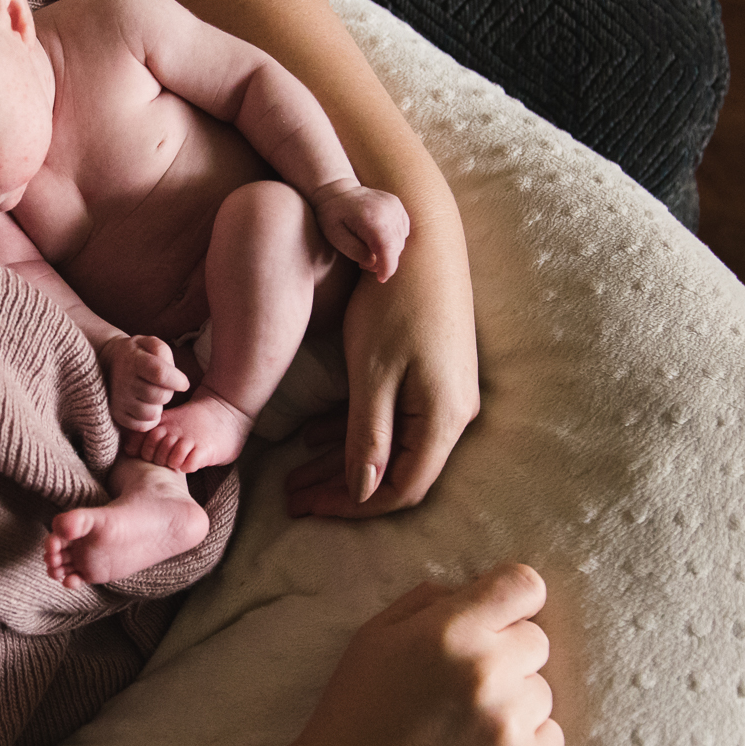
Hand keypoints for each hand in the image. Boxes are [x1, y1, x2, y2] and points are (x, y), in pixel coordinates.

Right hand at [98, 334, 189, 431]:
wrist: (108, 363)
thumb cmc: (136, 354)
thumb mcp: (149, 343)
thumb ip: (163, 352)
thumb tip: (176, 376)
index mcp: (134, 361)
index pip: (160, 374)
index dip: (178, 380)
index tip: (183, 382)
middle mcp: (124, 382)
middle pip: (160, 396)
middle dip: (168, 392)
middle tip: (163, 386)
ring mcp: (119, 401)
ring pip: (153, 414)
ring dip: (159, 406)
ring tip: (153, 396)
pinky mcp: (118, 415)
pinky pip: (143, 426)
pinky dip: (150, 419)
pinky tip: (147, 406)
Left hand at [284, 207, 479, 514]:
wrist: (423, 239)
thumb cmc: (394, 304)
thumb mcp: (372, 375)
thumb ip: (368, 438)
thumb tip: (363, 493)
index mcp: (443, 419)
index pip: (400, 489)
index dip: (353, 506)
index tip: (308, 507)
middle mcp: (453, 413)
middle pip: (395, 472)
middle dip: (341, 489)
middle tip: (291, 495)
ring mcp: (444, 392)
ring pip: (391, 446)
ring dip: (342, 461)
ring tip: (293, 473)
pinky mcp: (431, 374)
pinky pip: (394, 418)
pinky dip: (354, 431)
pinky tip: (313, 436)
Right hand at [285, 562, 562, 745]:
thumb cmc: (355, 712)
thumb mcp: (374, 636)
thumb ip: (428, 601)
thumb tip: (475, 590)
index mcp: (449, 631)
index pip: (523, 585)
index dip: (513, 598)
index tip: (499, 616)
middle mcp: (486, 672)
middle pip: (537, 641)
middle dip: (506, 653)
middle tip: (464, 682)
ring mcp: (508, 726)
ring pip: (542, 691)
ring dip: (513, 700)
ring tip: (464, 723)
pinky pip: (551, 736)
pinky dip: (525, 741)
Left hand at [309, 181, 410, 283]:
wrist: (337, 190)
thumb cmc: (332, 216)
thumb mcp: (335, 237)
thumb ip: (355, 252)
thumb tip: (374, 262)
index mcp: (371, 218)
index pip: (388, 247)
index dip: (388, 267)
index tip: (381, 279)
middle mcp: (387, 210)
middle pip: (395, 248)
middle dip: (382, 261)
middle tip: (362, 262)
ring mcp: (395, 206)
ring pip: (400, 242)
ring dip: (386, 252)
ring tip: (366, 249)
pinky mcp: (398, 206)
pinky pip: (402, 232)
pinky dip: (391, 240)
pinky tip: (375, 238)